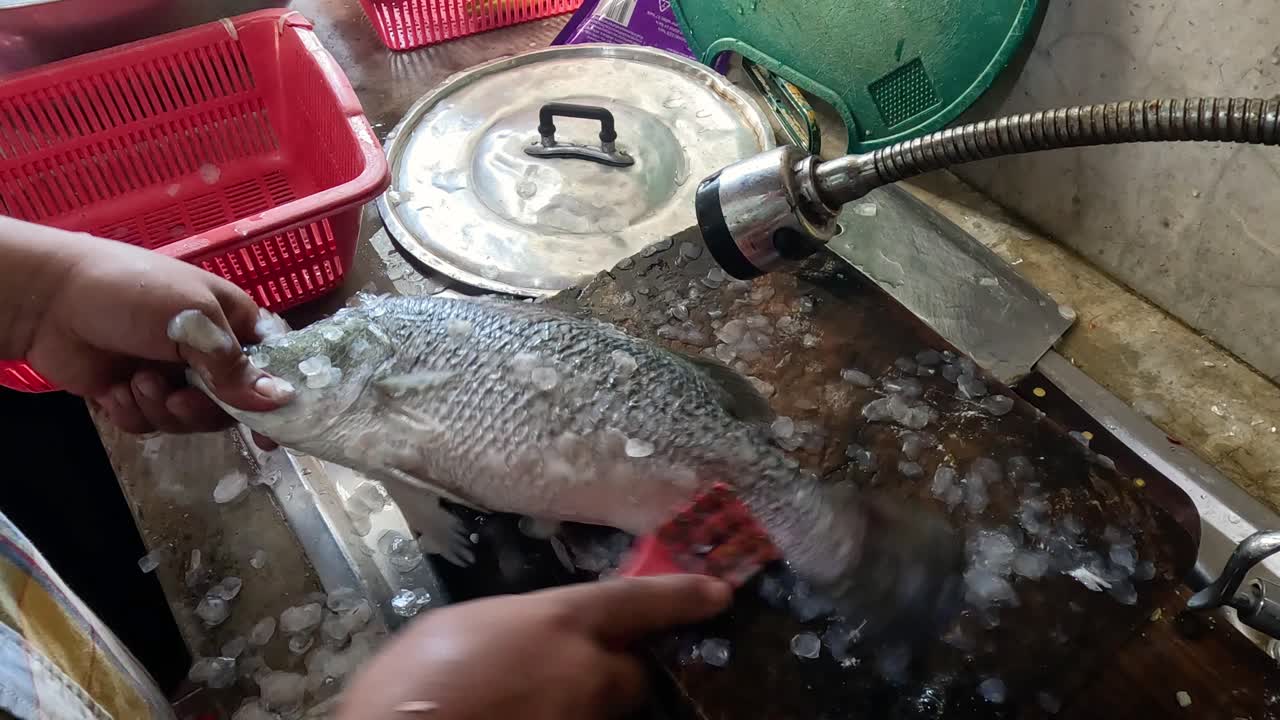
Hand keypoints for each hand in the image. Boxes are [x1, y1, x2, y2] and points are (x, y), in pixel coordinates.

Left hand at [8, 221, 292, 433]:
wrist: (50, 299)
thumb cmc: (132, 292)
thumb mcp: (194, 321)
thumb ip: (235, 367)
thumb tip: (281, 400)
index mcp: (232, 324)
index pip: (271, 367)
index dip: (275, 400)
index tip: (271, 434)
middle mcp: (206, 353)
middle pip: (231, 405)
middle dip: (203, 409)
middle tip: (179, 399)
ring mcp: (171, 375)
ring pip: (190, 420)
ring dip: (162, 408)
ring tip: (136, 382)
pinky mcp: (136, 395)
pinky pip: (152, 424)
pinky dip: (134, 412)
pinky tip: (114, 390)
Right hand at [337, 575, 732, 719]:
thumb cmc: (410, 684)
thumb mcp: (460, 625)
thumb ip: (518, 624)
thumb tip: (535, 634)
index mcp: (558, 621)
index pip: (639, 601)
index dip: (682, 596)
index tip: (719, 594)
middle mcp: (585, 671)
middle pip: (629, 672)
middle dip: (610, 672)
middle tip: (565, 675)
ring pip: (603, 711)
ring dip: (580, 707)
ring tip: (523, 704)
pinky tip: (521, 717)